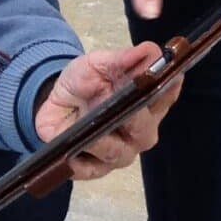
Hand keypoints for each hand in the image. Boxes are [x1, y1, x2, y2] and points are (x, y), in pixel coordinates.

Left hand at [34, 44, 183, 180]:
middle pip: (145, 130)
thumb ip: (123, 59)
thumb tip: (150, 51)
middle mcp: (140, 133)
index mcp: (148, 105)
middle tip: (123, 104)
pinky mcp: (94, 169)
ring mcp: (119, 154)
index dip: (166, 88)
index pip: (165, 97)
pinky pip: (90, 169)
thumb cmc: (84, 84)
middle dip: (134, 117)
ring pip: (117, 152)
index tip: (163, 77)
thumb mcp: (99, 64)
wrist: (54, 105)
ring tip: (89, 131)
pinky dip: (80, 163)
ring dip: (103, 140)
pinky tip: (70, 156)